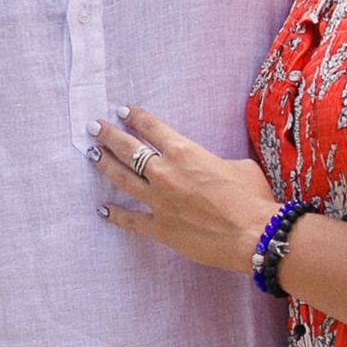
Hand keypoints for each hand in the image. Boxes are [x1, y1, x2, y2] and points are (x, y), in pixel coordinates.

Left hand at [90, 107, 277, 273]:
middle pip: (128, 149)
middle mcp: (166, 173)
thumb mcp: (239, 166)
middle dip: (108, 135)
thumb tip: (214, 168)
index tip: (122, 111)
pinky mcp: (160, 228)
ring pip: (122, 178)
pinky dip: (116, 214)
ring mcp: (159, 202)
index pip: (152, 128)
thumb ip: (216, 162)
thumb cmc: (252, 198)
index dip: (135, 117)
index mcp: (185, 152)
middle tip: (94, 127)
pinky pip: (131, 219)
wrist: (253, 235)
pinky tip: (103, 209)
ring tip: (92, 154)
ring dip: (104, 164)